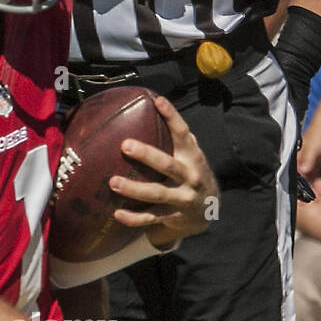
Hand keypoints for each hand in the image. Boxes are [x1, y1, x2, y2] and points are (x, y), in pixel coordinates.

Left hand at [107, 95, 218, 245]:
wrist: (207, 211)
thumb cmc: (190, 174)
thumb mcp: (190, 155)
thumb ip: (176, 137)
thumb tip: (153, 104)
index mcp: (192, 157)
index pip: (183, 134)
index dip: (172, 117)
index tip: (158, 101)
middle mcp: (189, 177)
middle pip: (168, 165)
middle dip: (147, 155)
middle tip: (125, 145)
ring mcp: (181, 198)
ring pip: (157, 194)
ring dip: (134, 189)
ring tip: (113, 182)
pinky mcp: (172, 216)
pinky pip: (151, 218)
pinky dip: (134, 218)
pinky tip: (117, 213)